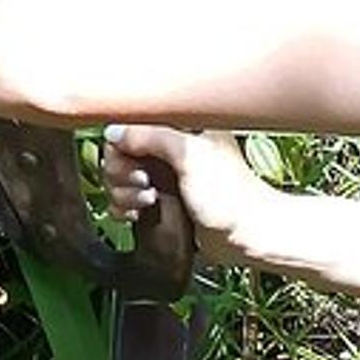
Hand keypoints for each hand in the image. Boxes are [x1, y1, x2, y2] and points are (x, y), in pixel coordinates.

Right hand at [102, 125, 282, 265]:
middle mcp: (169, 147)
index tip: (131, 158)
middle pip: (118, 152)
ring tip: (149, 201)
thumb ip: (151, 136)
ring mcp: (163, 174)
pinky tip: (139, 214)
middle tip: (146, 184)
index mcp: (180, 127)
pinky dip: (125, 206)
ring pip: (119, 177)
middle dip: (122, 172)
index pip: (130, 123)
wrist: (245, 237)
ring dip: (124, 192)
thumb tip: (113, 131)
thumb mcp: (191, 156)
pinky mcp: (160, 199)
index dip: (122, 143)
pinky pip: (125, 198)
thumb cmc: (229, 195)